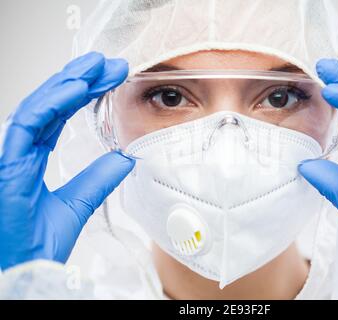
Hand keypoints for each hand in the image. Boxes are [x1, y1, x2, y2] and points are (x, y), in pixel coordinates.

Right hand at [0, 52, 134, 269]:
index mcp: (31, 159)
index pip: (57, 117)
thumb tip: (125, 158)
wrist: (24, 274)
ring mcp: (10, 156)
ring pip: (37, 107)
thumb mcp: (77, 205)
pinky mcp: (7, 166)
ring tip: (96, 66)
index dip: (82, 95)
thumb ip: (98, 180)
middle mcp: (19, 152)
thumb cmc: (37, 245)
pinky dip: (52, 103)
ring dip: (67, 83)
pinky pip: (28, 125)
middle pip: (48, 105)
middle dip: (78, 80)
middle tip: (107, 63)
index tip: (110, 78)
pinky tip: (76, 88)